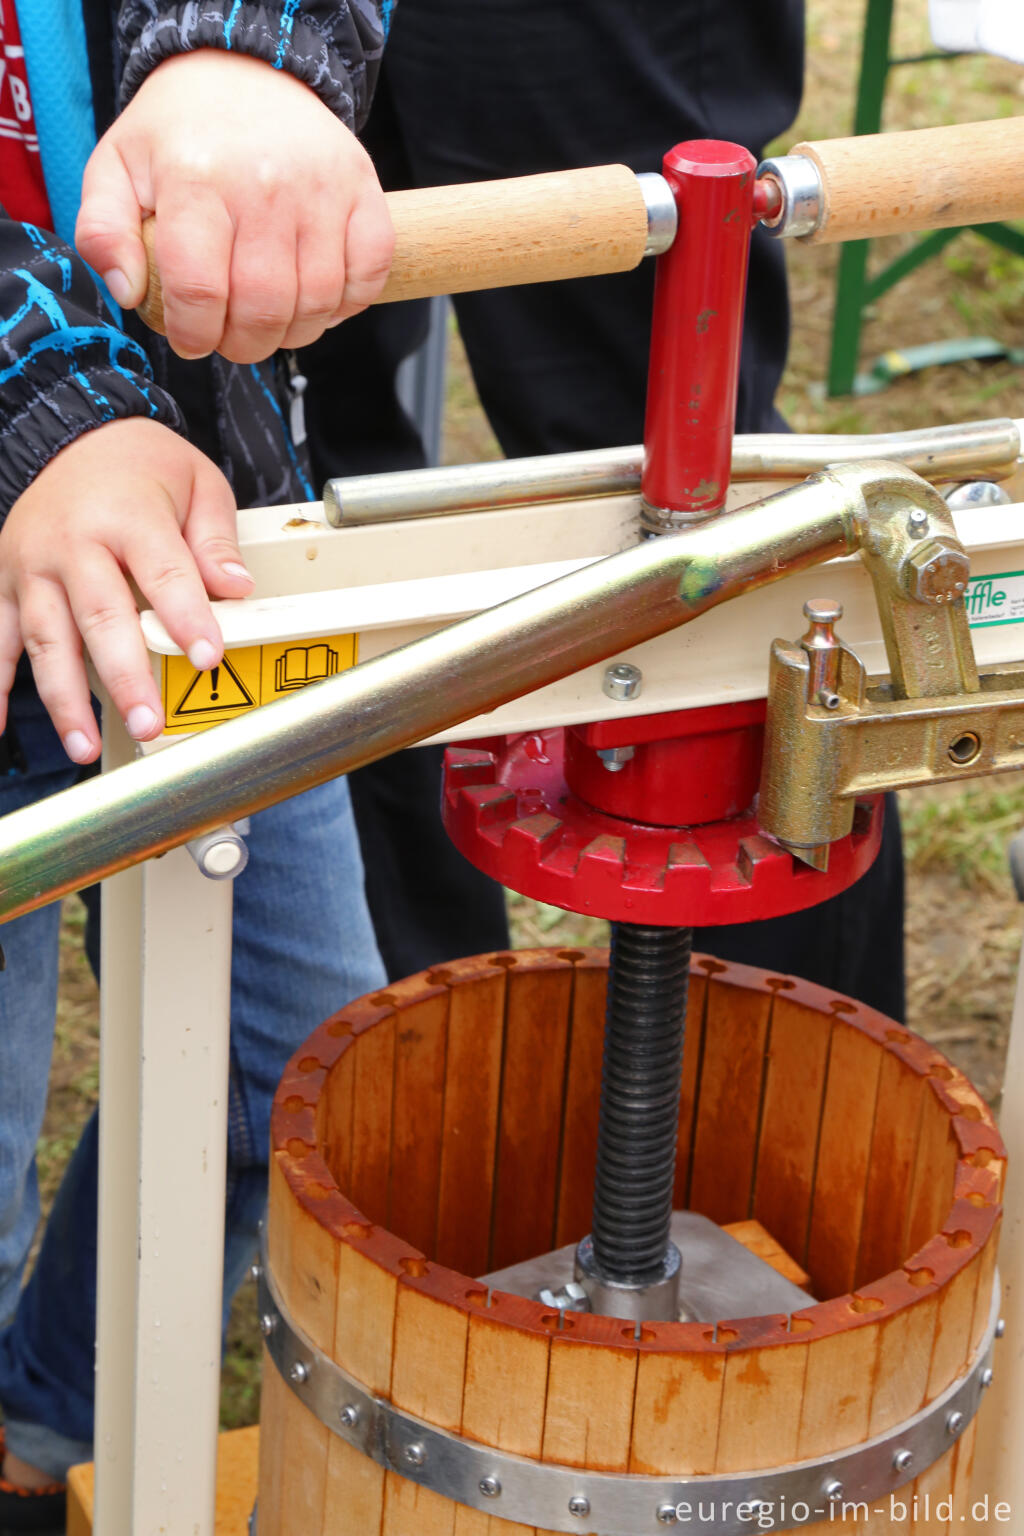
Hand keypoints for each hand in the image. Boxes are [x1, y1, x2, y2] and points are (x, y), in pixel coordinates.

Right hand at [0, 418, 253, 761]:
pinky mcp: (7, 582)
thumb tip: (237, 588)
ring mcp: (33, 565)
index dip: (186, 617)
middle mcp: (72, 541)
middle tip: (148, 722)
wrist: (74, 435)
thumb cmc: (143, 466)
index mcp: (127, 514)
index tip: (208, 657)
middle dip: (124, 675)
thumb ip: (216, 539)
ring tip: (86, 745)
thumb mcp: (198, 482)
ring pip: (47, 639)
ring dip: (66, 698)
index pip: (163, 572)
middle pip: (100, 615)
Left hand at [76, 50, 394, 363]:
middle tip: (230, 339)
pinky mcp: (362, 190)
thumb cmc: (181, 132)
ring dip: (293, 333)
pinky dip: (346, 305)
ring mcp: (321, 188)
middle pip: (263, 307)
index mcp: (196, 178)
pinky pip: (368, 275)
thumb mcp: (116, 167)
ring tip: (269, 321)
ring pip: (318, 302)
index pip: (200, 291)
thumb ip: (102, 231)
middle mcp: (264, 182)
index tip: (190, 339)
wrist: (246, 71)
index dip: (194, 335)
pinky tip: (316, 299)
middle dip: (244, 345)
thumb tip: (128, 290)